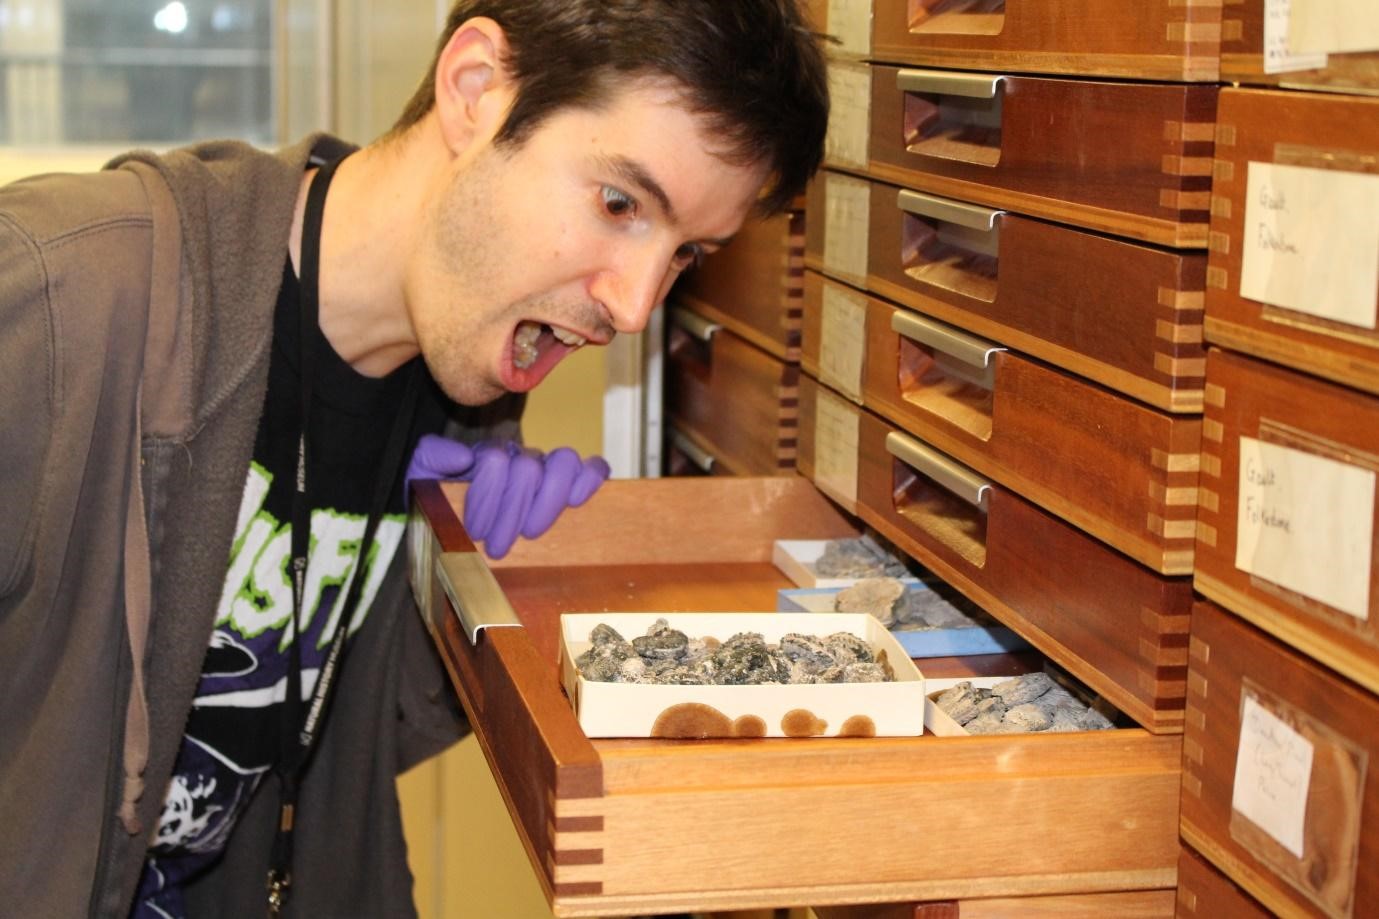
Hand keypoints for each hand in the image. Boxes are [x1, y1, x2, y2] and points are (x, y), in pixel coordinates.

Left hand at [405, 435, 609, 557]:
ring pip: (564, 463)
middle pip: (529, 469)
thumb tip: (464, 457)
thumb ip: (434, 454)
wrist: (451, 524)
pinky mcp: (571, 485)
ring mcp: (548, 470)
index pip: (497, 462)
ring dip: (548, 503)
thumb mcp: (423, 474)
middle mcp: (522, 458)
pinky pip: (592, 468)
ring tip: (531, 535)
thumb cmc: (442, 500)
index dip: (487, 497)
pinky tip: (578, 502)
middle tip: (497, 548)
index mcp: (489, 455)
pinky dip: (590, 480)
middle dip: (511, 512)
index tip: (475, 530)